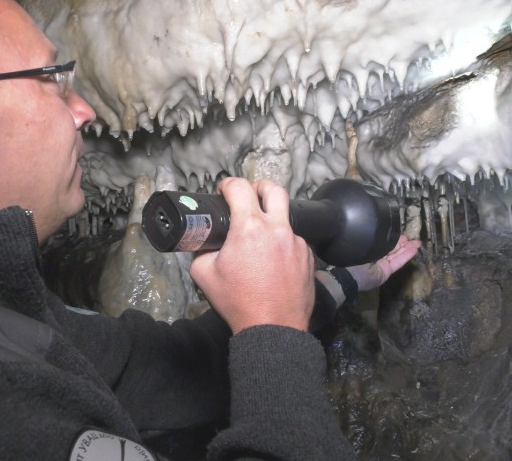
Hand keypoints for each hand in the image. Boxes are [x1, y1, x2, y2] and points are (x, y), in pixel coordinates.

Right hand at [189, 178, 314, 333]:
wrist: (273, 328)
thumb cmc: (238, 301)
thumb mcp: (204, 274)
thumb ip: (202, 251)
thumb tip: (205, 244)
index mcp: (249, 227)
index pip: (239, 187)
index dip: (228, 184)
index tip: (224, 191)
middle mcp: (277, 229)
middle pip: (274, 189)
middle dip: (259, 186)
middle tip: (250, 196)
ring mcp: (297, 242)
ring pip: (285, 219)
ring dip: (272, 222)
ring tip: (260, 241)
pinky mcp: (309, 256)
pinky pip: (295, 241)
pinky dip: (283, 244)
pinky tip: (274, 262)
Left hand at [346, 235, 420, 291]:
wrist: (351, 274)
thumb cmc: (355, 256)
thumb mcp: (367, 245)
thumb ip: (378, 241)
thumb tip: (386, 234)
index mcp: (371, 250)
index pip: (385, 244)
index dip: (395, 240)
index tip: (404, 235)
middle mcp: (377, 257)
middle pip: (393, 250)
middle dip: (405, 244)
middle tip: (414, 239)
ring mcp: (382, 265)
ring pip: (397, 255)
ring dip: (408, 249)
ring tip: (418, 243)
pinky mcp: (386, 272)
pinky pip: (398, 263)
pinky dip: (406, 256)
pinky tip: (414, 250)